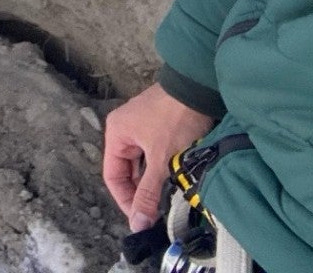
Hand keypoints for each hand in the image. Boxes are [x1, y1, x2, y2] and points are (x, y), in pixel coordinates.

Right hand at [102, 82, 215, 231]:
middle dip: (142, 191)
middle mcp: (124, 128)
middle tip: (158, 211)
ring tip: (168, 197)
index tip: (142, 218)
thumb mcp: (161, 161)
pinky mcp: (158, 124)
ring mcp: (141, 124)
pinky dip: (162, 167)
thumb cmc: (176, 121)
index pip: (113, 176)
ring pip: (142, 163)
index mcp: (116, 133)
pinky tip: (175, 178)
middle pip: (127, 170)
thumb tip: (137, 224)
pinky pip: (153, 153)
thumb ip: (148, 193)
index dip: (125, 200)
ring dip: (153, 180)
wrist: (199, 88)